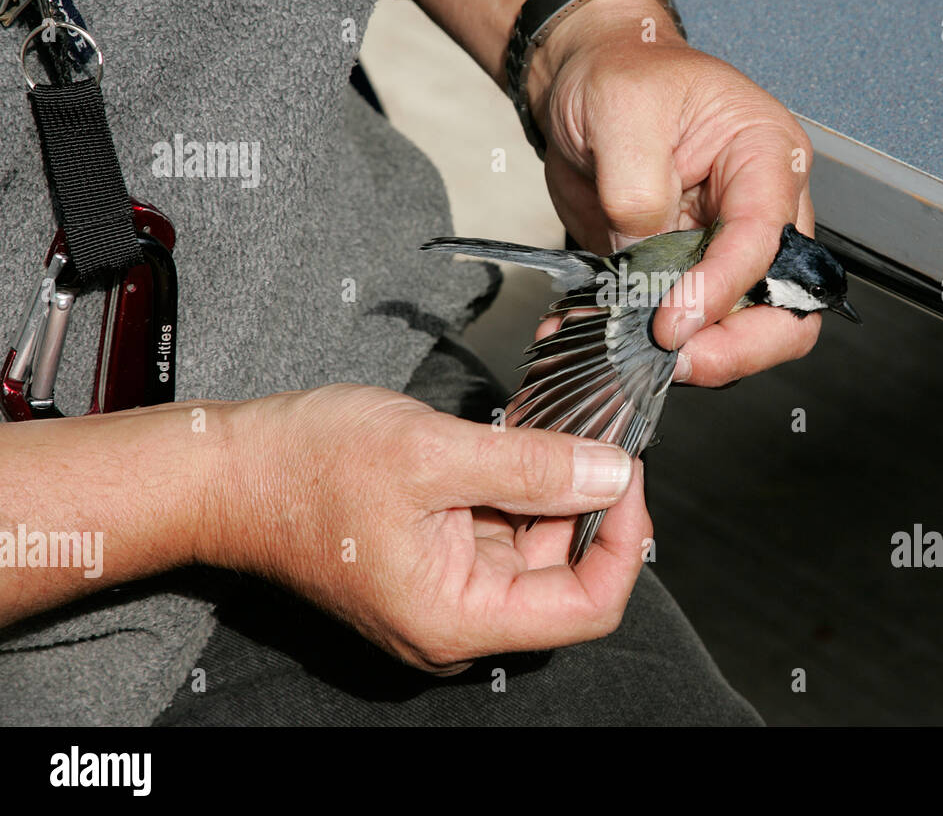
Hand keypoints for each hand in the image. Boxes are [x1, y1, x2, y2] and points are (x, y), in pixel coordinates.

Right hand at [205, 384, 650, 670]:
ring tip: (562, 410)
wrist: (227, 468)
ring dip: (557, 475)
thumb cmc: (302, 469)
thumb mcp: (431, 454)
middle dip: (589, 493)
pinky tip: (528, 424)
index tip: (629, 472)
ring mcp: (447, 584)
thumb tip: (611, 473)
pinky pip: (503, 519)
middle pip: (566, 568)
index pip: (586, 606)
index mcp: (457, 616)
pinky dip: (522, 473)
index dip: (623, 540)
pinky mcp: (437, 553)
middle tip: (600, 425)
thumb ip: (531, 466)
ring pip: (538, 537)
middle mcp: (457, 614)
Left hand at [528, 0, 822, 387]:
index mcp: (765, 158)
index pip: (765, 241)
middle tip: (674, 359)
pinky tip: (588, 330)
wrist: (582, 80)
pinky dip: (631, 342)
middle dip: (732, 348)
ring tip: (612, 348)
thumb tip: (642, 262)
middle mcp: (757, 213)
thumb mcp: (622, 109)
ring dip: (677, 354)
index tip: (674, 320)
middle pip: (782, 310)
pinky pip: (674, 326)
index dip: (725, 289)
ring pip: (730, 332)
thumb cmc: (621, 73)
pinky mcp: (679, 275)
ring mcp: (719, 251)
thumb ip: (638, 190)